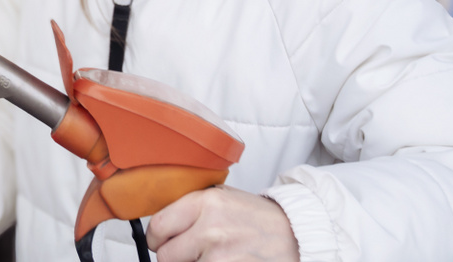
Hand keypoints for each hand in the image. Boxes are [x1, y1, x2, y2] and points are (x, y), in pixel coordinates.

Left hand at [146, 186, 297, 261]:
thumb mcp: (224, 198)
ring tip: (213, 255)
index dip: (156, 238)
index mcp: (206, 202)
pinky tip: (225, 261)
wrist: (297, 235)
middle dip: (173, 257)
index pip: (158, 226)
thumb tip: (161, 223)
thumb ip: (192, 207)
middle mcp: (211, 228)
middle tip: (189, 253)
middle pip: (165, 256)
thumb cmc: (260, 218)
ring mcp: (220, 256)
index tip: (160, 242)